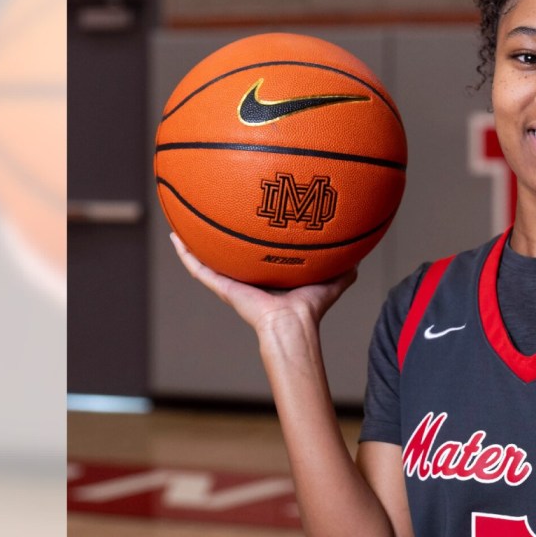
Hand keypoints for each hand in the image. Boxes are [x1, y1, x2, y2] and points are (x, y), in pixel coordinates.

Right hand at [169, 232, 356, 334]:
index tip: (244, 217)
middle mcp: (246, 277)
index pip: (254, 254)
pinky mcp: (222, 287)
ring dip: (192, 241)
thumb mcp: (329, 280)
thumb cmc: (310, 309)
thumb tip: (360, 256)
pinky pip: (199, 268)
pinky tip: (175, 236)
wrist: (293, 325)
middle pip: (228, 253)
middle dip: (217, 235)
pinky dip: (186, 253)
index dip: (248, 238)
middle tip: (208, 210)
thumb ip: (343, 268)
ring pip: (206, 259)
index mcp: (267, 275)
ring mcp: (231, 282)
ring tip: (179, 220)